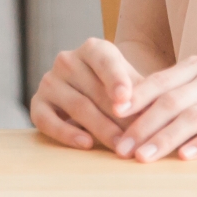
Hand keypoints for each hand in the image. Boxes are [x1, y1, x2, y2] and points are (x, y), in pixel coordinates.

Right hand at [31, 37, 145, 151]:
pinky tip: (86, 144)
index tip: (125, 99)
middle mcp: (67, 60)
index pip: (105, 61)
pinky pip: (48, 121)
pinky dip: (67, 134)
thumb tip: (158, 114)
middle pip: (95, 90)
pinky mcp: (38, 104)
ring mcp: (50, 81)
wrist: (91, 96)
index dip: (116, 80)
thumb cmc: (118, 90)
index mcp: (93, 49)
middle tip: (136, 139)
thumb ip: (143, 95)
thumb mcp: (133, 85)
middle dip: (118, 117)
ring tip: (120, 147)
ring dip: (101, 129)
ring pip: (77, 106)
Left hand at [113, 56, 196, 161]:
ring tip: (143, 157)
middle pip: (170, 102)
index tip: (109, 115)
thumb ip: (178, 85)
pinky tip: (184, 158)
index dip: (134, 99)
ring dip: (164, 139)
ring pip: (191, 118)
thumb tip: (136, 101)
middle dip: (141, 126)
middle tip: (120, 147)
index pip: (159, 82)